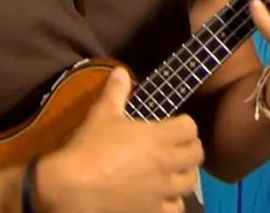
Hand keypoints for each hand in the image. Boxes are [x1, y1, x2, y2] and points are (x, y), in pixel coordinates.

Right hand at [37, 67, 203, 212]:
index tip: (174, 124)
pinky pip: (175, 209)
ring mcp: (161, 190)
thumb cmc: (89, 147)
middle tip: (177, 147)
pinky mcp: (152, 211)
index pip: (190, 127)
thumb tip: (120, 71)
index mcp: (159, 137)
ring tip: (173, 173)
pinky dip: (173, 202)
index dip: (184, 124)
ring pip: (190, 182)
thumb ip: (115, 92)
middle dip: (189, 148)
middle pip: (197, 154)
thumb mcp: (102, 114)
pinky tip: (163, 198)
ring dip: (184, 175)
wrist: (72, 187)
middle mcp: (167, 163)